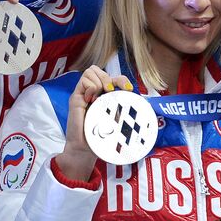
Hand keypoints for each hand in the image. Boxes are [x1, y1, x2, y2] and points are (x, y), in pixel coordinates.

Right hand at [55, 65, 133, 181]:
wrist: (84, 149)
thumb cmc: (100, 138)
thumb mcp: (117, 124)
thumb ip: (125, 114)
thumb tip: (144, 108)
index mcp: (105, 97)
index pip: (114, 79)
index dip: (122, 80)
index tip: (129, 89)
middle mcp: (94, 93)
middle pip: (100, 70)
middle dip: (110, 78)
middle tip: (112, 91)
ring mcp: (85, 94)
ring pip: (91, 71)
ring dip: (99, 81)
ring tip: (100, 96)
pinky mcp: (76, 98)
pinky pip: (83, 81)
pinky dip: (90, 87)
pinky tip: (91, 100)